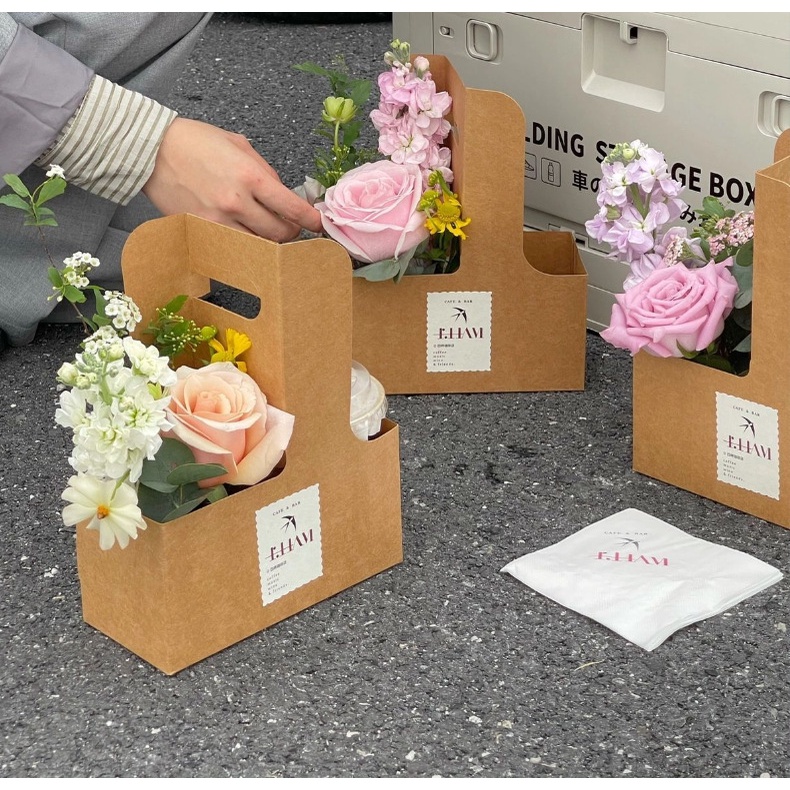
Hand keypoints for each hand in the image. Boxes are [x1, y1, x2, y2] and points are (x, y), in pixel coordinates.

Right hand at [142, 117, 321, 241]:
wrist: (152, 150)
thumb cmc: (195, 142)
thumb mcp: (239, 145)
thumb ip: (265, 172)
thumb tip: (284, 196)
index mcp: (250, 177)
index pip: (292, 208)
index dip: (310, 221)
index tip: (318, 225)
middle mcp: (237, 203)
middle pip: (279, 234)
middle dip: (291, 232)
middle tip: (291, 226)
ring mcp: (218, 221)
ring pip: (258, 245)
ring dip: (268, 241)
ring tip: (267, 229)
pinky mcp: (202, 231)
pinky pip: (233, 247)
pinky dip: (245, 244)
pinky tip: (244, 233)